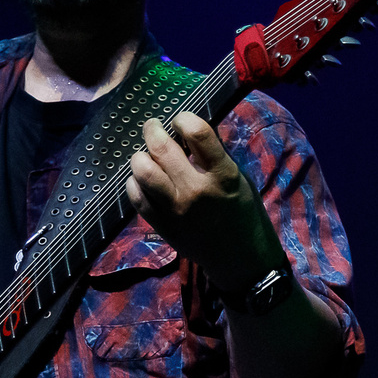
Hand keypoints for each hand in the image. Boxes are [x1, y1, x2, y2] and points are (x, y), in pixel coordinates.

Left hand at [125, 112, 276, 290]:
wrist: (239, 259)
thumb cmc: (243, 214)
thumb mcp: (239, 180)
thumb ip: (214, 158)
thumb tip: (187, 133)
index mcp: (223, 175)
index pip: (198, 133)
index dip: (184, 119)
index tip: (180, 120)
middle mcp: (197, 190)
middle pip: (162, 148)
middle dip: (153, 130)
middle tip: (153, 127)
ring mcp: (176, 209)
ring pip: (144, 171)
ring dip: (140, 156)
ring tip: (144, 155)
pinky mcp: (162, 225)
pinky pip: (137, 197)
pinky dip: (135, 183)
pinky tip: (141, 180)